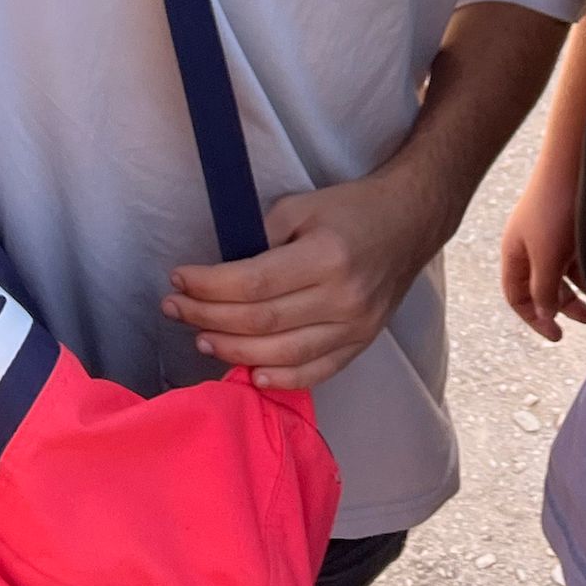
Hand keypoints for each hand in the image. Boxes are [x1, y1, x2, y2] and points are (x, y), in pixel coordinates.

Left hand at [163, 174, 441, 389]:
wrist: (411, 221)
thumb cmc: (352, 208)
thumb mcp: (303, 206)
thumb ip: (262, 237)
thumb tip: (221, 273)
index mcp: (327, 257)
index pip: (253, 284)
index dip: (208, 286)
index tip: (179, 279)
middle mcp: (342, 298)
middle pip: (261, 323)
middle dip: (208, 316)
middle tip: (175, 309)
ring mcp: (355, 327)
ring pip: (281, 355)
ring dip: (233, 351)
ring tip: (201, 338)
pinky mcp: (361, 343)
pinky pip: (315, 373)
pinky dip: (280, 379)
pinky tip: (249, 373)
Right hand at [501, 163, 585, 341]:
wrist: (574, 159)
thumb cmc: (555, 209)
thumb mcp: (546, 258)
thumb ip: (544, 291)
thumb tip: (545, 314)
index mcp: (514, 252)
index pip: (517, 296)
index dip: (534, 318)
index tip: (557, 335)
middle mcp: (531, 243)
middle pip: (543, 285)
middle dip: (564, 306)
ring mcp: (552, 231)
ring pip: (564, 271)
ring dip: (581, 290)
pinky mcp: (572, 220)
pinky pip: (578, 254)